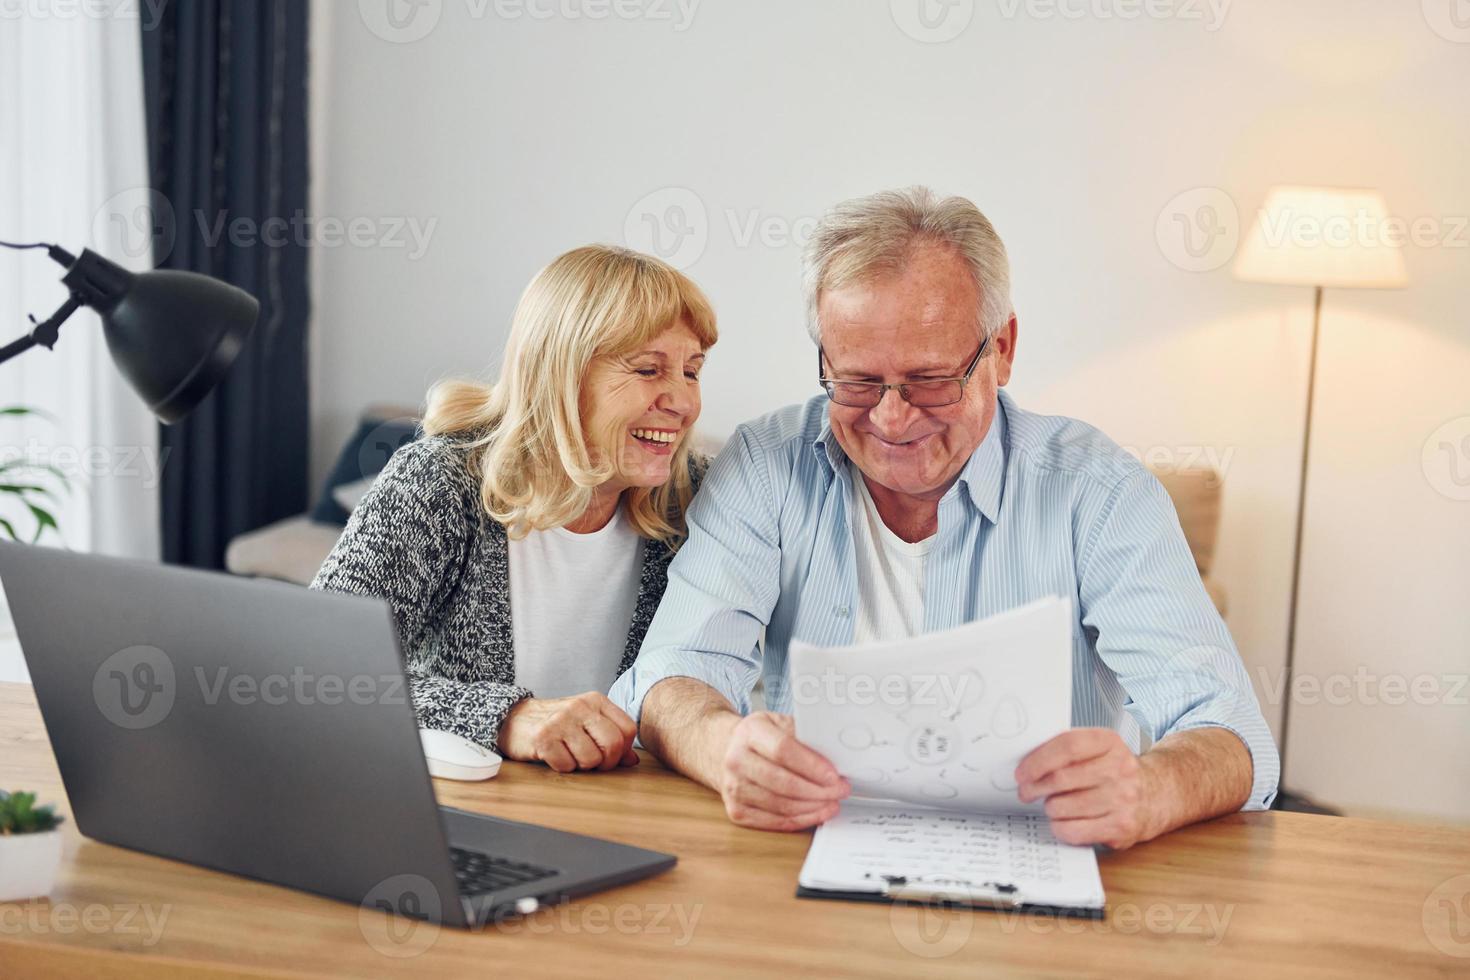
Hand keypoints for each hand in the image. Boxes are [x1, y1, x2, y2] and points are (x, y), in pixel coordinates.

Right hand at [498, 693, 639, 772]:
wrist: (515, 719)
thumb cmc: (557, 724)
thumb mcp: (586, 723)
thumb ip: (611, 737)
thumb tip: (632, 760)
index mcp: (595, 701)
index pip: (628, 729)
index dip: (623, 750)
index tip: (609, 755)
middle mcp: (580, 707)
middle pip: (612, 744)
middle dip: (605, 762)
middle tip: (592, 763)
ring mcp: (561, 721)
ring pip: (590, 759)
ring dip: (581, 766)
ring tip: (570, 755)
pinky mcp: (543, 738)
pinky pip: (567, 766)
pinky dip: (563, 768)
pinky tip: (555, 756)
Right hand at [716, 712, 849, 831]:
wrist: (728, 751)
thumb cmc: (760, 737)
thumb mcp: (780, 723)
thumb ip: (803, 736)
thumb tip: (836, 755)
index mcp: (750, 732)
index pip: (783, 750)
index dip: (812, 765)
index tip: (834, 775)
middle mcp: (736, 759)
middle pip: (782, 782)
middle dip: (818, 791)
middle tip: (840, 790)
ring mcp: (733, 787)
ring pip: (780, 805)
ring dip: (812, 808)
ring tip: (832, 802)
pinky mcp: (736, 810)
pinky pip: (773, 821)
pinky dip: (799, 820)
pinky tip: (815, 813)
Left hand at [1015, 728, 1156, 849]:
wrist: (1157, 794)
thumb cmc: (1115, 771)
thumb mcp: (1098, 749)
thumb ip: (1067, 749)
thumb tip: (1027, 762)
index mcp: (1109, 742)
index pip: (1067, 746)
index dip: (1038, 760)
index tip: (1022, 772)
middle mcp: (1120, 768)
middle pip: (1061, 778)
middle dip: (1034, 787)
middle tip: (1026, 791)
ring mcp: (1123, 799)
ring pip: (1062, 807)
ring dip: (1049, 808)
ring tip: (1053, 805)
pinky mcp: (1121, 827)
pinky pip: (1074, 831)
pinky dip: (1060, 828)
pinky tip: (1063, 821)